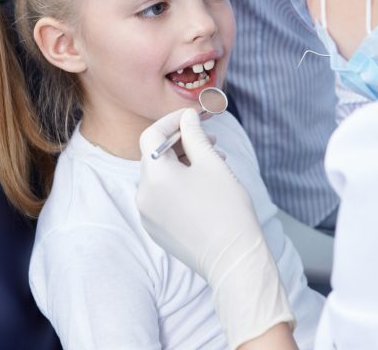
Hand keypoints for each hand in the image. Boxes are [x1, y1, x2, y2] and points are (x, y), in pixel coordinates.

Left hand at [138, 109, 294, 348]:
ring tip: (212, 162)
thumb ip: (195, 136)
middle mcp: (143, 196)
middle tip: (209, 139)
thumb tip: (187, 117)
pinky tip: (203, 185)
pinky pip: (161, 196)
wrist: (234, 260)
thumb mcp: (212, 163)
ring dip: (182, 163)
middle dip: (181, 142)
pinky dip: (177, 184)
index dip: (171, 121)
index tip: (192, 117)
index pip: (152, 135)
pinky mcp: (156, 229)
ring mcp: (147, 215)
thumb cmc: (227, 210)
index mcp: (155, 177)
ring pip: (159, 176)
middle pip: (155, 156)